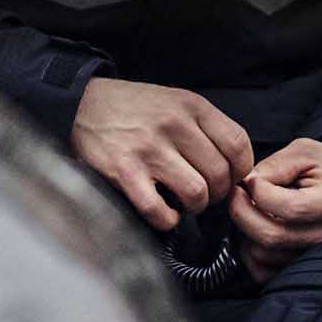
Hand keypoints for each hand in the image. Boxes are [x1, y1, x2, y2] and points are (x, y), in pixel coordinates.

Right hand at [72, 79, 258, 230]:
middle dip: (217, 193)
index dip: (240, 171)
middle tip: (204, 194)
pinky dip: (167, 220)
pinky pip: (159, 210)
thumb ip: (204, 127)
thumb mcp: (174, 101)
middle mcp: (173, 125)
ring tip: (183, 202)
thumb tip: (234, 167)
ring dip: (194, 206)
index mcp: (191, 106)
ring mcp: (148, 149)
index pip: (238, 144)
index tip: (230, 179)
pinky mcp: (124, 172)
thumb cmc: (132, 108)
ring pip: (197, 193)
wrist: (81, 105)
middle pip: (220, 174)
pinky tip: (164, 212)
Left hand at [232, 139, 321, 278]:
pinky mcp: (300, 269)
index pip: (288, 208)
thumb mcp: (307, 152)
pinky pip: (263, 272)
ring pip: (263, 255)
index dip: (260, 192)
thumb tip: (247, 182)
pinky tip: (256, 230)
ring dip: (245, 231)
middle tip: (237, 194)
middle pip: (271, 236)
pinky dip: (249, 253)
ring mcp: (314, 257)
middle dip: (242, 212)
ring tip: (251, 210)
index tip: (252, 179)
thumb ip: (276, 165)